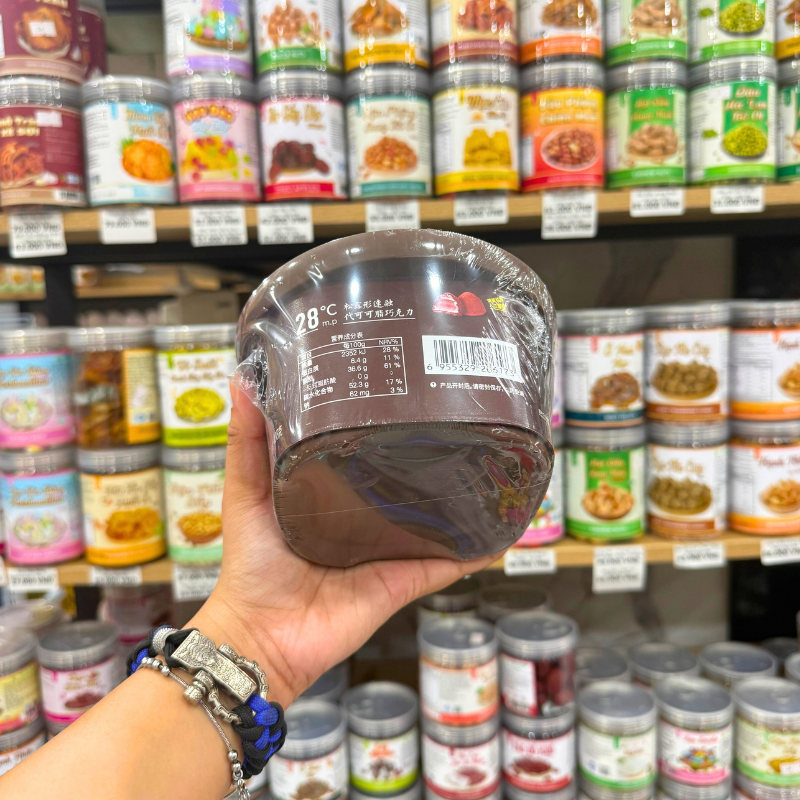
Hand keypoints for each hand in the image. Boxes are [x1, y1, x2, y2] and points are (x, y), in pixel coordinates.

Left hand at [191, 384, 497, 707]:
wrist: (262, 634)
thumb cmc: (251, 565)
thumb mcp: (246, 492)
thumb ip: (248, 441)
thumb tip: (241, 379)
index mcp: (329, 498)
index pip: (361, 457)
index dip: (379, 430)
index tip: (400, 397)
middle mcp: (362, 523)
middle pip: (402, 488)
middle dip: (427, 463)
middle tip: (454, 423)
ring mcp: (386, 553)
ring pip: (432, 524)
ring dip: (459, 505)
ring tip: (487, 468)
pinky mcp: (402, 580)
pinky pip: (445, 565)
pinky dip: (474, 552)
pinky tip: (499, 531)